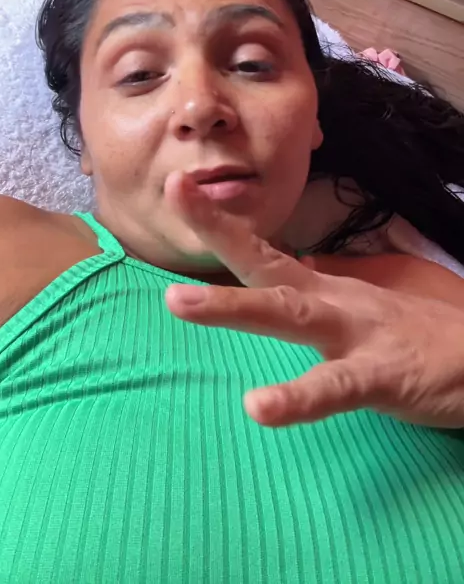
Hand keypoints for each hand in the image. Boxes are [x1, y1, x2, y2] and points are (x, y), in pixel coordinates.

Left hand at [164, 171, 463, 428]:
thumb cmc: (421, 330)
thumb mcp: (366, 301)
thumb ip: (325, 284)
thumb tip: (291, 266)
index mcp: (325, 289)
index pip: (264, 251)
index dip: (221, 223)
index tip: (179, 189)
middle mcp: (331, 301)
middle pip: (265, 266)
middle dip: (219, 231)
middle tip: (175, 192)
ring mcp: (353, 334)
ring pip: (288, 315)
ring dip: (232, 308)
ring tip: (178, 302)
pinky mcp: (380, 375)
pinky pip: (334, 388)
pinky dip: (297, 398)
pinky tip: (258, 407)